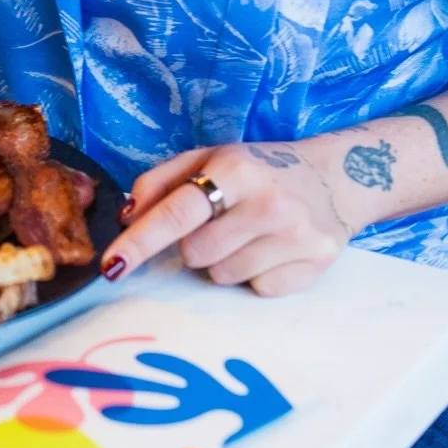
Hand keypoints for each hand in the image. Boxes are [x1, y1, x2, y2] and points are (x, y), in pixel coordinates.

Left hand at [104, 140, 353, 297]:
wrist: (336, 177)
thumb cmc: (258, 169)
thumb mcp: (209, 158)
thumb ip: (162, 181)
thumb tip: (128, 216)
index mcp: (235, 169)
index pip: (176, 213)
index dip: (139, 242)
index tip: (111, 266)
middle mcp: (268, 203)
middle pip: (195, 253)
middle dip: (195, 244)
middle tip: (220, 222)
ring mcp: (295, 237)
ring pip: (223, 276)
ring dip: (224, 261)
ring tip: (248, 234)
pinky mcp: (315, 266)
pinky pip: (258, 289)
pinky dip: (256, 274)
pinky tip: (272, 249)